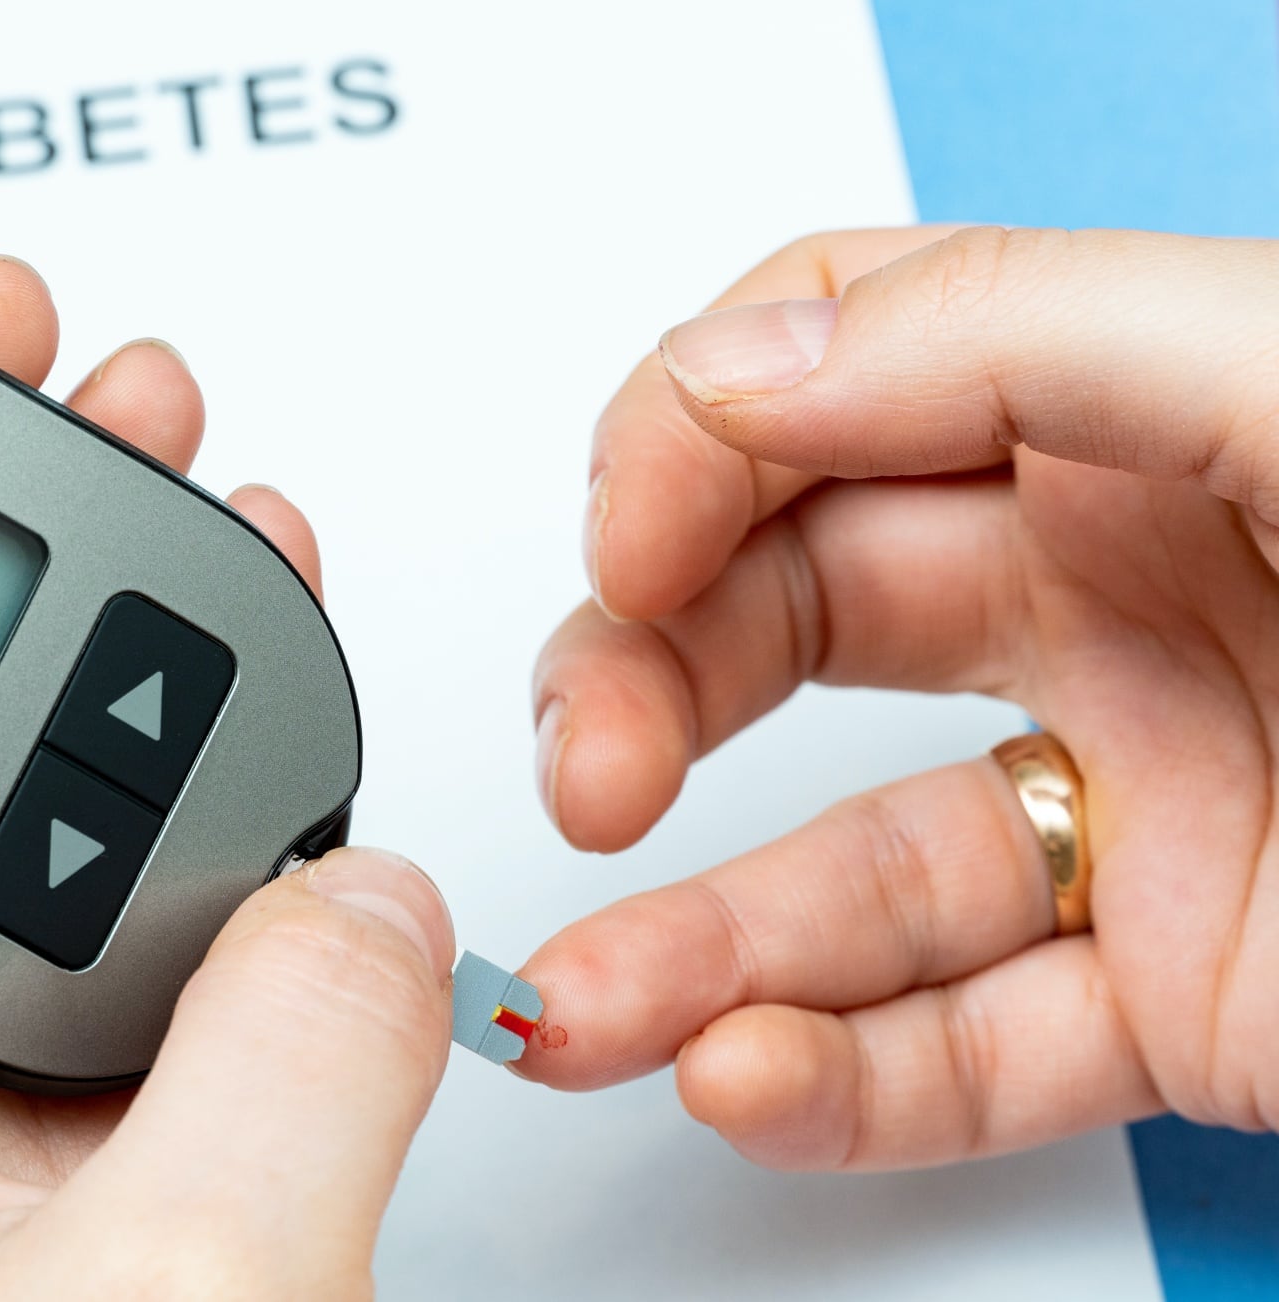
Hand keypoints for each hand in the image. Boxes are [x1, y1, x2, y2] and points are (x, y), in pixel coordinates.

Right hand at [520, 226, 1278, 1168]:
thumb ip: (1018, 332)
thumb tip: (727, 371)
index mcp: (1145, 409)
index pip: (826, 377)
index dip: (685, 440)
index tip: (629, 541)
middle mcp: (1127, 596)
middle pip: (789, 618)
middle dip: (645, 684)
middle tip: (591, 770)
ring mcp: (1147, 807)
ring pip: (850, 867)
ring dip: (688, 943)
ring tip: (583, 1004)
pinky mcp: (1191, 996)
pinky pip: (970, 1040)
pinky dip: (839, 1073)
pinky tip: (742, 1070)